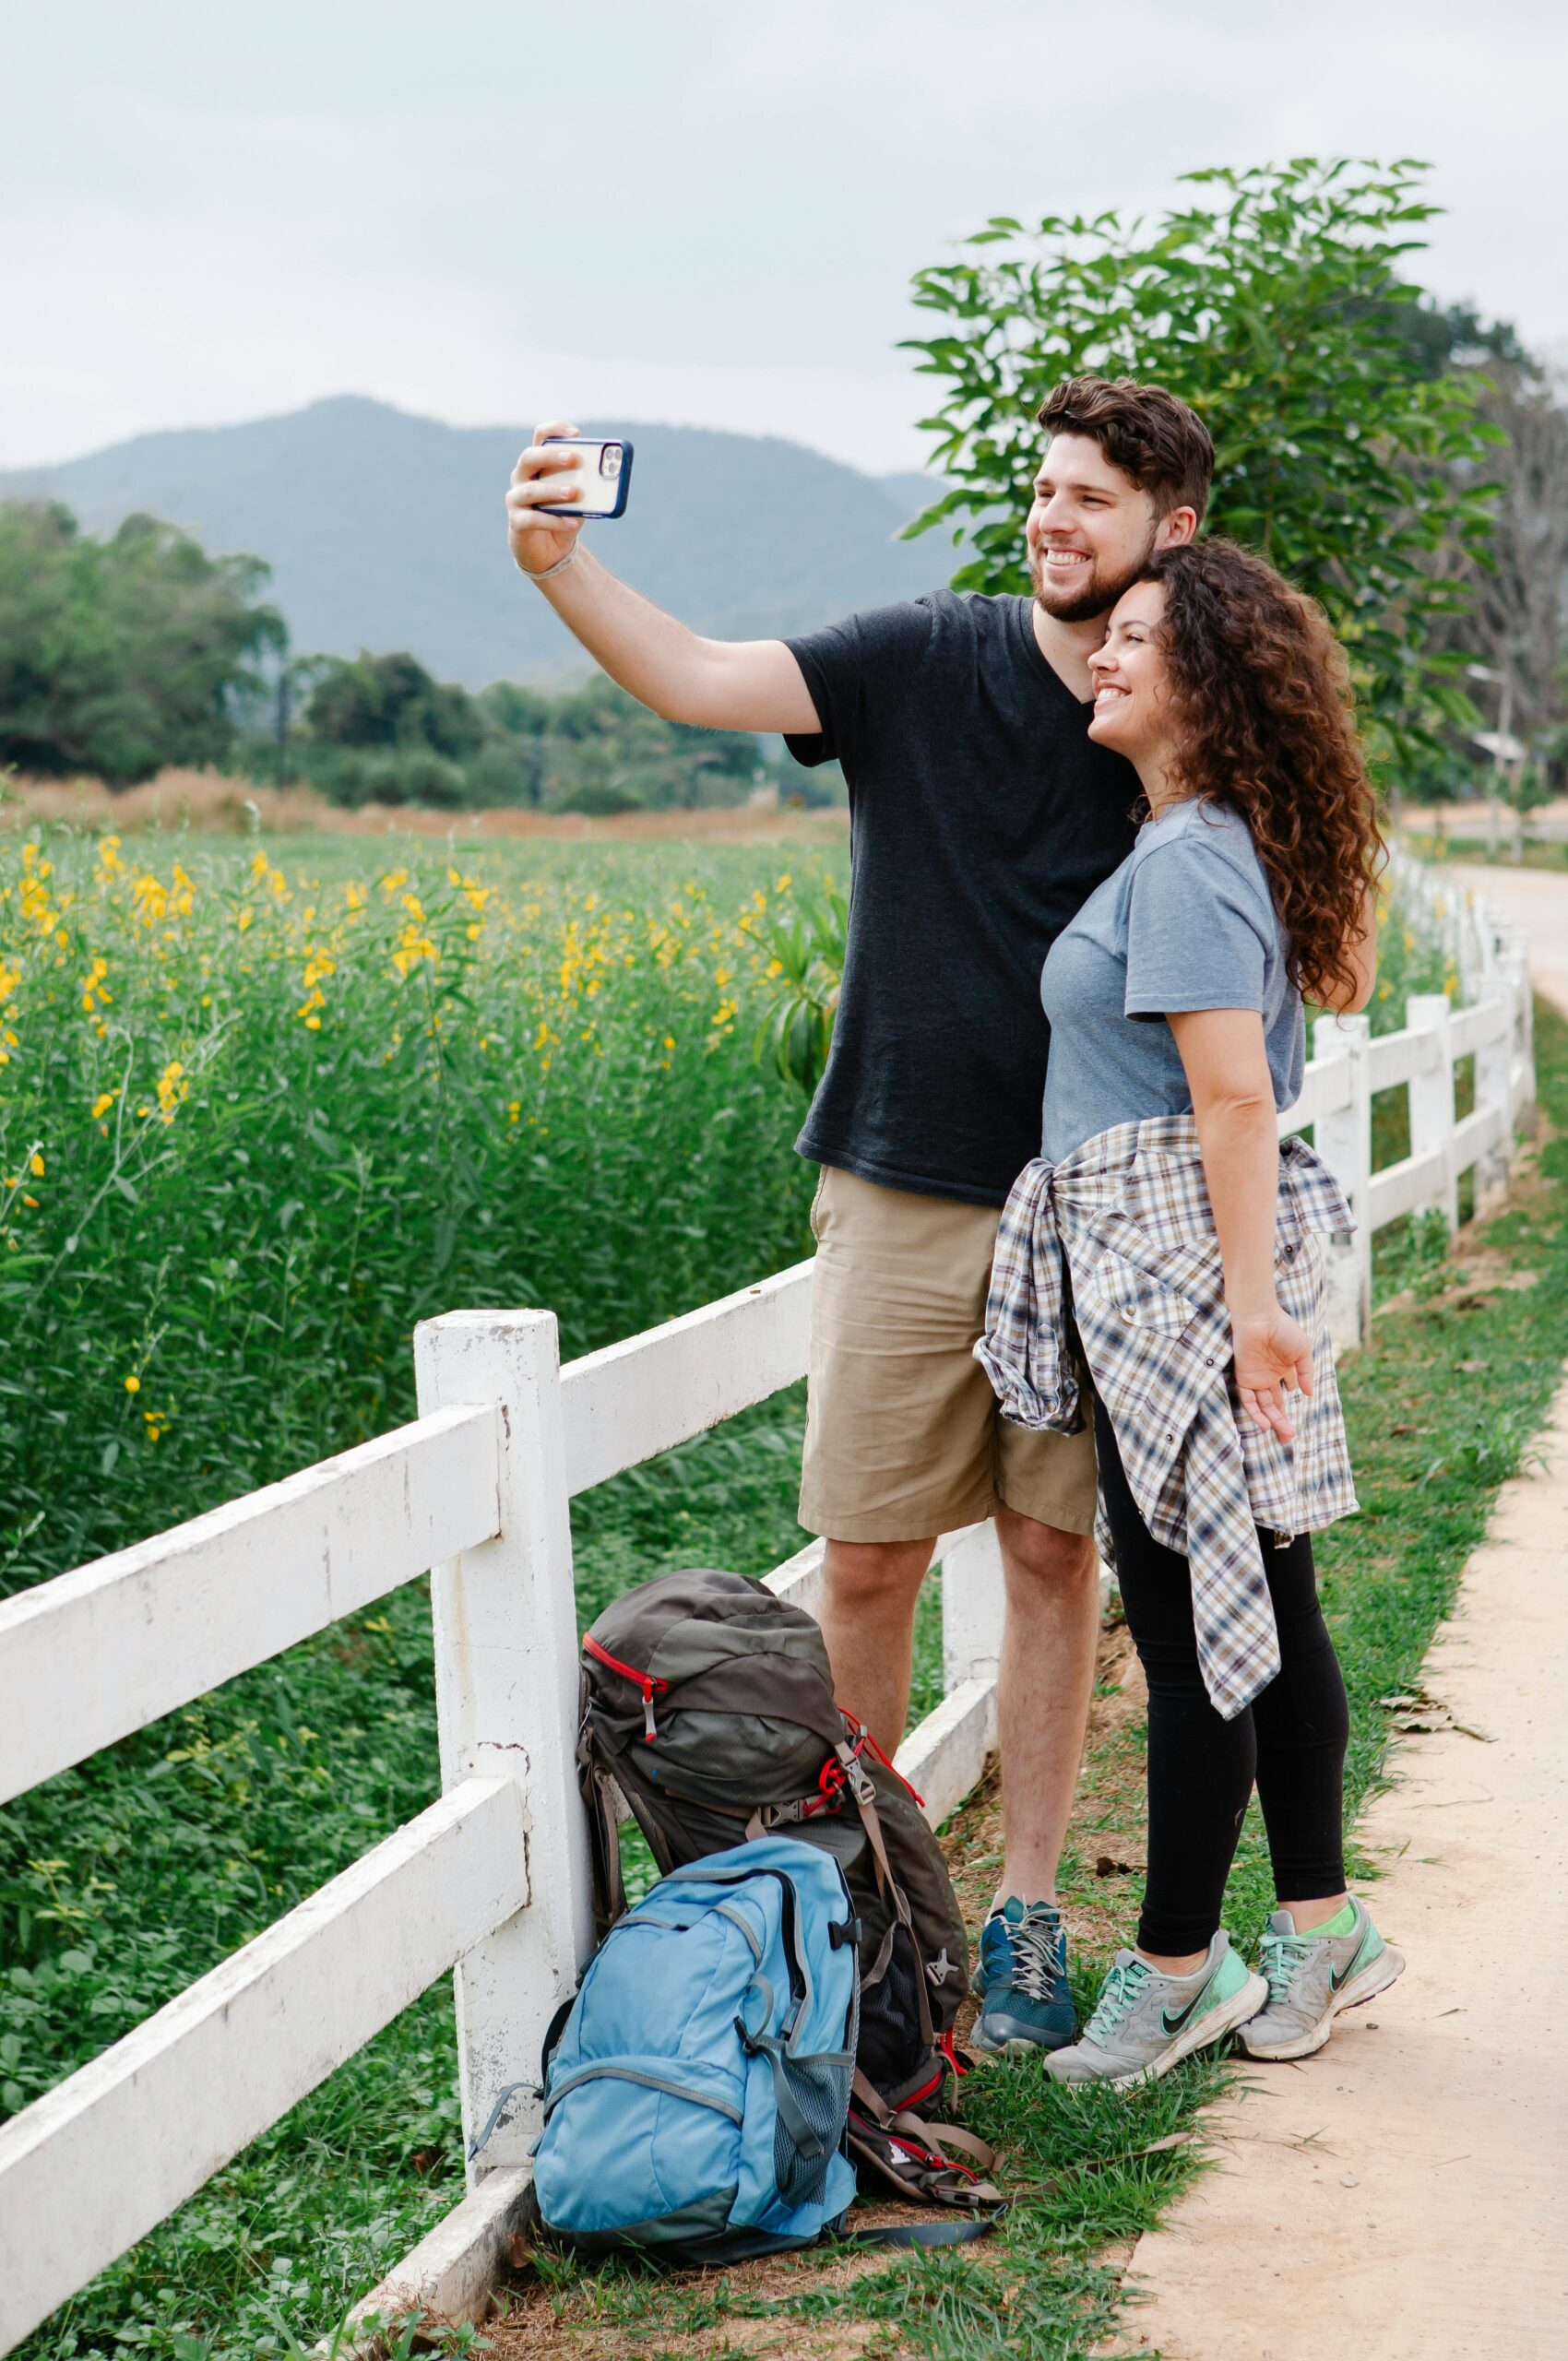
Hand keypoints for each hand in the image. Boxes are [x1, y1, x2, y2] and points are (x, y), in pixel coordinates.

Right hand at [506, 418, 585, 576]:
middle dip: (552, 456)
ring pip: (530, 490)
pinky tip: (571, 523)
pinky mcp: (516, 522)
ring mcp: (516, 499)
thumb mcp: (579, 498)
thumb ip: (589, 486)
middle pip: (530, 457)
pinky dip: (554, 521)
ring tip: (575, 493)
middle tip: (574, 459)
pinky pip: (533, 520)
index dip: (555, 430)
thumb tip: (607, 479)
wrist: (549, 550)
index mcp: (538, 463)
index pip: (541, 436)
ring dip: (554, 490)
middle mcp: (522, 476)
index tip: (576, 434)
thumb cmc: (564, 514)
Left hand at [1230, 1304, 1313, 1443]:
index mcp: (1284, 1368)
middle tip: (1290, 1438)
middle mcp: (1269, 1375)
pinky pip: (1248, 1399)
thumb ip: (1306, 1372)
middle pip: (1275, 1404)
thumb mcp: (1302, 1350)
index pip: (1288, 1391)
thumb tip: (1309, 1394)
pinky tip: (1265, 1424)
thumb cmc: (1282, 1329)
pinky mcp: (1245, 1377)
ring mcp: (1257, 1377)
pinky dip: (1256, 1413)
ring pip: (1264, 1406)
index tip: (1296, 1418)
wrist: (1260, 1317)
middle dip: (1283, 1421)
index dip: (1292, 1405)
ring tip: (1284, 1435)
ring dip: (1273, 1421)